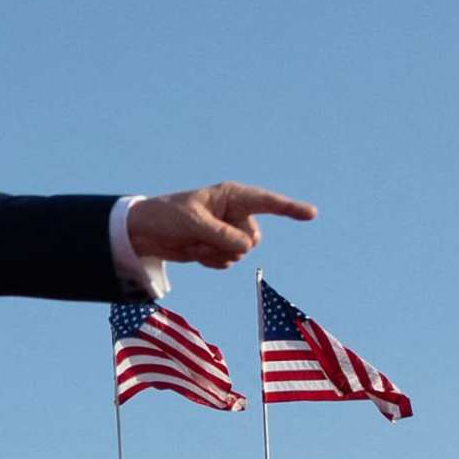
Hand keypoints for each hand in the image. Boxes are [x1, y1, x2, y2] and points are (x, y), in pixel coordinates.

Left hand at [123, 184, 310, 270]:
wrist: (146, 232)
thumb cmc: (167, 217)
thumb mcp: (194, 223)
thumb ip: (222, 234)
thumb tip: (246, 247)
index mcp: (231, 196)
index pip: (267, 202)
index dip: (290, 208)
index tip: (311, 214)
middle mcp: (235, 213)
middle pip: (252, 238)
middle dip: (228, 243)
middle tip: (201, 235)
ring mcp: (228, 231)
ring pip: (240, 253)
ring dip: (215, 253)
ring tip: (194, 241)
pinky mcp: (220, 247)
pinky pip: (227, 262)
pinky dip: (210, 261)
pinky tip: (194, 250)